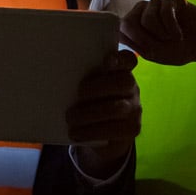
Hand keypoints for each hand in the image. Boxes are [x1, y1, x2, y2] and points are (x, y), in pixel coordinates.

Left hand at [66, 49, 140, 176]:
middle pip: (123, 82)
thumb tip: (60, 73)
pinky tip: (76, 133)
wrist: (104, 136)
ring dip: (88, 113)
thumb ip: (84, 78)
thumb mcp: (90, 88)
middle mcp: (132, 89)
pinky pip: (113, 130)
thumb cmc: (91, 103)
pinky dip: (91, 132)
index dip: (120, 59)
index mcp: (121, 73)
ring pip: (117, 108)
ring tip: (70, 118)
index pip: (128, 60)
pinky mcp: (132, 130)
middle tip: (78, 94)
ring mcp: (134, 110)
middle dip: (98, 87)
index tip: (107, 60)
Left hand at [119, 0, 195, 67]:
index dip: (129, 40)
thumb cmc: (178, 49)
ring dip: (162, 34)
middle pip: (127, 21)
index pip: (119, 28)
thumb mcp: (153, 53)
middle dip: (144, 38)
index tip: (145, 49)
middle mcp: (141, 12)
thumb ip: (134, 42)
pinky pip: (164, 12)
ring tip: (173, 38)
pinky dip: (172, 28)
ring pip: (146, 18)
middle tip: (161, 45)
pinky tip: (179, 34)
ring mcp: (155, 3)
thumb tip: (118, 31)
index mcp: (134, 26)